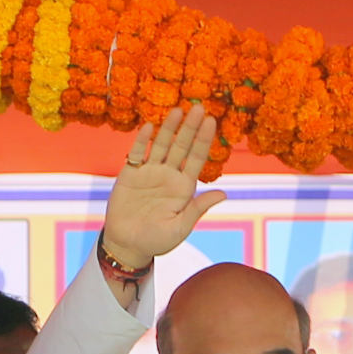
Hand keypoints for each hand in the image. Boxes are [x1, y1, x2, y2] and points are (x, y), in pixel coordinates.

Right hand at [99, 105, 227, 274]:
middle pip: (181, 146)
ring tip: (178, 110)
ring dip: (169, 128)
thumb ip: (199, 208)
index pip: (197, 158)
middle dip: (190, 128)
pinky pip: (137, 154)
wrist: (128, 246)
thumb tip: (224, 194)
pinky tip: (149, 127)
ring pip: (161, 145)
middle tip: (198, 107)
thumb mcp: (181, 227)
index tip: (211, 121)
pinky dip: (142, 141)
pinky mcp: (130, 175)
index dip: (203, 140)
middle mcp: (169, 175)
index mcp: (184, 186)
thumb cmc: (157, 240)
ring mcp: (149, 172)